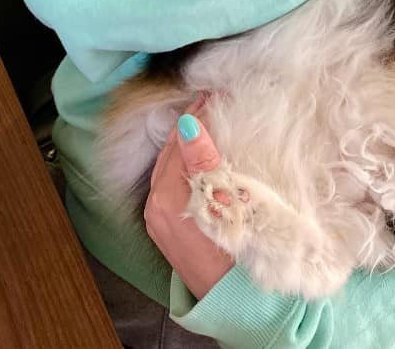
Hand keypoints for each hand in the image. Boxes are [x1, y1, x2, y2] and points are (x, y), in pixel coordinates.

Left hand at [144, 106, 233, 298]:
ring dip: (188, 143)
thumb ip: (204, 162)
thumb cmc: (238, 251)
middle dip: (191, 125)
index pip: (180, 143)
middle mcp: (155, 207)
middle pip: (170, 153)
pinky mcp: (166, 228)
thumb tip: (188, 126)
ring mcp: (158, 220)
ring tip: (209, 121)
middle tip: (212, 101)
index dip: (198, 116)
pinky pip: (172, 183)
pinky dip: (186, 163)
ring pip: (170, 167)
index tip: (215, 94)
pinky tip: (202, 155)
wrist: (238, 300)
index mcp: (167, 199)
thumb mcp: (225, 202)